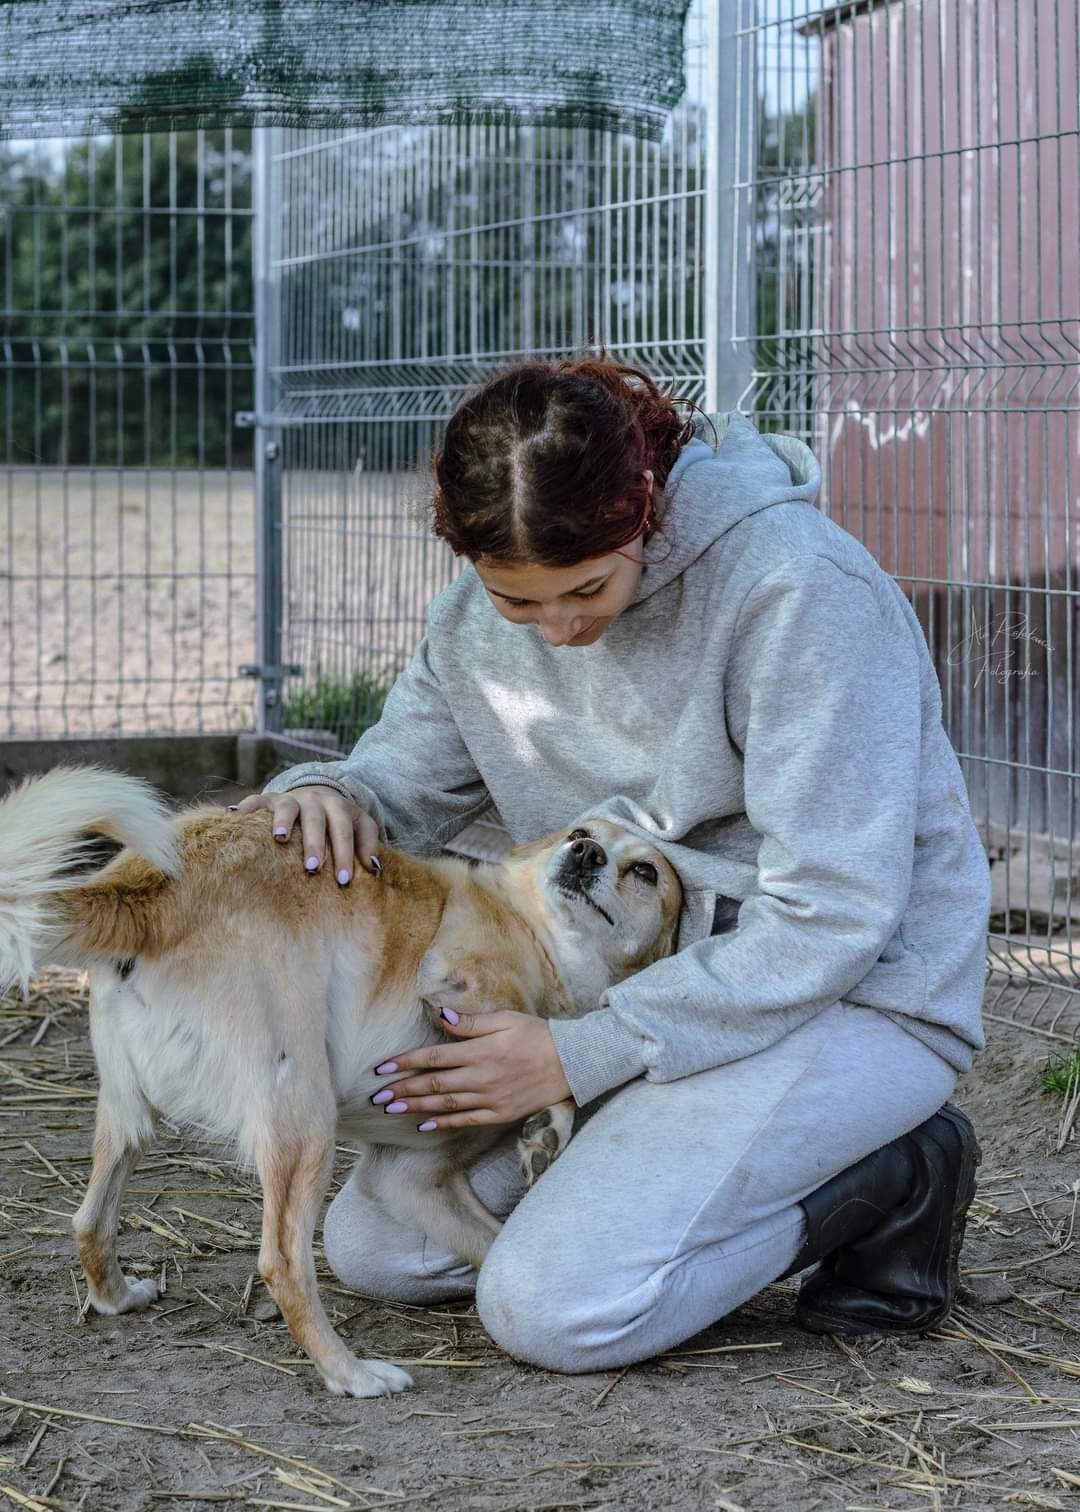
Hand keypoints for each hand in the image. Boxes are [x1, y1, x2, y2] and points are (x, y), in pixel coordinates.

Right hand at [229, 787, 380, 883]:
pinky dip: (246, 807)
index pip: (343, 831)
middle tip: (313, 868)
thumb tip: (374, 869)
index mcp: (338, 807)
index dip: (345, 855)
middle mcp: (314, 799)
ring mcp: (290, 798)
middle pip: (316, 820)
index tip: (344, 881)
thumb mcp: (360, 825)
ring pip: (287, 806)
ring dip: (284, 822)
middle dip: (314, 844)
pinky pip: (256, 801)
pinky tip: (233, 817)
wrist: (318, 793)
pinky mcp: (269, 798)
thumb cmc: (340, 820)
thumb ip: (368, 844)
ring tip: (279, 839)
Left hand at [370, 1011, 571, 1130]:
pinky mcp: (500, 1114)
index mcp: (480, 1052)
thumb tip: (439, 1015)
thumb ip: (470, 1023)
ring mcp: (490, 1099)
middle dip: (402, 1089)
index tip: (382, 1068)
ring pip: (444, 1105)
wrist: (571, 1063)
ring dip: (415, 1107)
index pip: (434, 1058)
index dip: (405, 1063)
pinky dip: (442, 1124)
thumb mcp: (504, 1020)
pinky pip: (465, 1121)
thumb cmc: (537, 1035)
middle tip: (376, 1096)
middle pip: (433, 1084)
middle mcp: (481, 1078)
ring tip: (391, 1109)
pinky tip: (423, 1125)